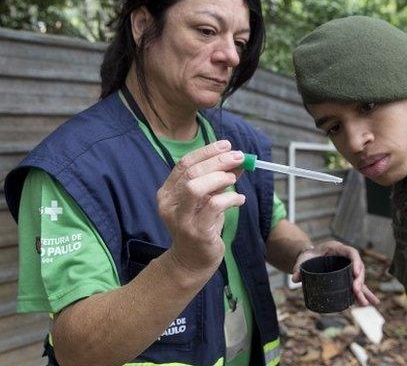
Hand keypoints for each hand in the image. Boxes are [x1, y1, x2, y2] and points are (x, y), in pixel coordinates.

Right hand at [156, 140, 245, 274]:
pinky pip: (213, 207)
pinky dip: (230, 198)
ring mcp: (180, 219)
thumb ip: (219, 180)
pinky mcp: (196, 232)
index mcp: (167, 192)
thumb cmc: (200, 226)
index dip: (207, 151)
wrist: (192, 261)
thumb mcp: (208, 199)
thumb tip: (238, 161)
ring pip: (195, 188)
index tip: (227, 145)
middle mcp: (169, 204)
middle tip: (239, 157)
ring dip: (219, 178)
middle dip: (218, 161)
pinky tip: (239, 199)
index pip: (184, 163)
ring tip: (234, 179)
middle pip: (191, 173)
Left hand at [291, 240, 379, 306]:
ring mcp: (347, 268)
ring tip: (368, 303)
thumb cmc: (307, 256)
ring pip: (359, 279)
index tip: (356, 273)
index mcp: (338, 248)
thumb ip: (298, 267)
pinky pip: (356, 286)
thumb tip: (295, 279)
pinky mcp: (345, 277)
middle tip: (356, 291)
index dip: (356, 262)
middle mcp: (345, 258)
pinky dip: (362, 294)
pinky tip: (369, 303)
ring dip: (363, 291)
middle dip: (359, 280)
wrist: (309, 257)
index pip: (351, 253)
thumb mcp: (303, 259)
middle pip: (358, 268)